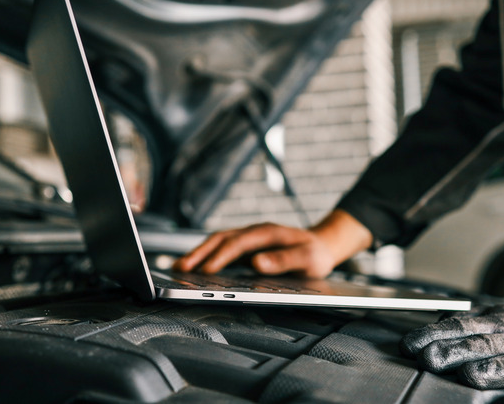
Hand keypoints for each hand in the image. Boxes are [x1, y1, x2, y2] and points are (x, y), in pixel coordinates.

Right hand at [173, 210, 372, 277]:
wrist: (323, 245)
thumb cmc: (315, 254)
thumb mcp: (307, 259)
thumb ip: (283, 260)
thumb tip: (257, 263)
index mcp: (268, 233)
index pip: (238, 243)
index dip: (220, 257)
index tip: (205, 271)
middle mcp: (255, 232)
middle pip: (221, 239)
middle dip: (199, 253)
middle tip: (180, 269)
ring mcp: (249, 238)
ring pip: (218, 242)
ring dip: (198, 254)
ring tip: (179, 269)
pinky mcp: (247, 246)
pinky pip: (222, 249)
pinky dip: (206, 257)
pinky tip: (195, 268)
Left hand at [400, 305, 503, 403]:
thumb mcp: (497, 322)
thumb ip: (466, 328)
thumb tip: (427, 336)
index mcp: (497, 323)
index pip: (459, 326)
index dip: (433, 335)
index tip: (409, 346)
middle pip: (482, 343)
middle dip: (454, 351)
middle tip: (430, 359)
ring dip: (493, 369)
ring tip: (471, 376)